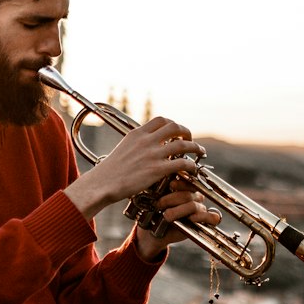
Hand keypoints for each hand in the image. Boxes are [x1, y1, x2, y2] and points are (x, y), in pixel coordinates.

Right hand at [65, 115, 204, 220]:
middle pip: (175, 127)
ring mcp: (152, 154)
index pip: (161, 120)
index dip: (172, 124)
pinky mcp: (157, 170)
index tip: (177, 132)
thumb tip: (145, 145)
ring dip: (195, 147)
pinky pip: (182, 163)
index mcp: (137, 134)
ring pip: (183, 145)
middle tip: (190, 140)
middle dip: (186, 132)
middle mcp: (146, 141)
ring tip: (200, 152)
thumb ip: (137, 144)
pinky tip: (192, 169)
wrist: (103, 183)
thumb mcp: (123, 148)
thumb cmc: (110, 171)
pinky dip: (191, 165)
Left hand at [132, 183, 221, 260]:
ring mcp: (199, 209)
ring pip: (194, 205)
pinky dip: (202, 217)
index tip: (171, 184)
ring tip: (166, 215)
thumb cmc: (153, 213)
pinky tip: (191, 218)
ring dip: (179, 211)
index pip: (190, 180)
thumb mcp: (154, 198)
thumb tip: (164, 175)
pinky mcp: (203, 222)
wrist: (152, 232)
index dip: (182, 182)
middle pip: (189, 194)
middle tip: (159, 204)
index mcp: (184, 187)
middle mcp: (194, 196)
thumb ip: (161, 186)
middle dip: (173, 199)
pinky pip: (213, 217)